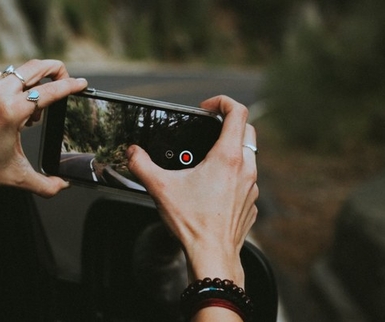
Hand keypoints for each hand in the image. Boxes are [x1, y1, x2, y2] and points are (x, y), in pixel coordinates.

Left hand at [0, 59, 87, 196]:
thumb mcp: (15, 178)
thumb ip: (45, 185)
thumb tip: (63, 186)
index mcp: (11, 112)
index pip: (50, 91)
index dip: (70, 86)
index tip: (82, 84)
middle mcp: (0, 94)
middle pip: (37, 66)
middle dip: (57, 69)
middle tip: (66, 81)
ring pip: (22, 71)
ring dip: (37, 82)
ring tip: (36, 111)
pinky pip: (7, 79)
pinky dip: (20, 88)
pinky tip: (18, 111)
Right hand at [126, 95, 257, 284]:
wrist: (212, 256)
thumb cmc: (193, 223)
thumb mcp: (161, 188)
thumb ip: (142, 165)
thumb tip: (132, 153)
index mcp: (227, 157)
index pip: (238, 112)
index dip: (223, 102)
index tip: (207, 107)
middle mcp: (245, 168)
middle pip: (247, 131)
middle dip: (228, 124)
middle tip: (208, 130)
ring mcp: (252, 187)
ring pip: (248, 156)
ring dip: (230, 151)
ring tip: (206, 161)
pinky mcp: (251, 203)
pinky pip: (246, 180)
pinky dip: (233, 176)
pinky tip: (213, 189)